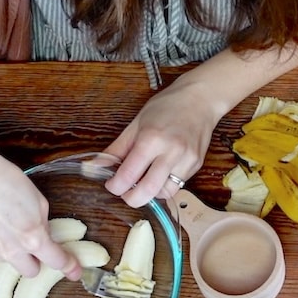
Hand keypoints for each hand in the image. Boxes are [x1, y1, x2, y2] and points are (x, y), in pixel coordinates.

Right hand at [0, 133, 79, 279]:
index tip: (74, 272)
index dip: (68, 267)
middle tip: (31, 242)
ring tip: (1, 221)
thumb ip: (43, 225)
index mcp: (32, 238)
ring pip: (6, 260)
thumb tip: (44, 238)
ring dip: (9, 249)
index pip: (56, 261)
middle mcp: (10, 251)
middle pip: (30, 272)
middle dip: (34, 261)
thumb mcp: (38, 200)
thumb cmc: (6, 180)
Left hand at [103, 79, 230, 205]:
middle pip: (148, 191)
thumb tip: (96, 166)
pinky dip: (165, 184)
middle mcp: (171, 151)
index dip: (115, 186)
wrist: (200, 99)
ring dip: (151, 193)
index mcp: (151, 139)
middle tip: (125, 194)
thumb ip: (117, 148)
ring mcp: (186, 160)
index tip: (112, 185)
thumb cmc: (167, 106)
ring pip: (165, 192)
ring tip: (145, 181)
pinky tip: (160, 173)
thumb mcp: (136, 123)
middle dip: (132, 199)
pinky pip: (178, 185)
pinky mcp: (197, 165)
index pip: (128, 175)